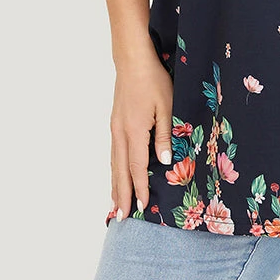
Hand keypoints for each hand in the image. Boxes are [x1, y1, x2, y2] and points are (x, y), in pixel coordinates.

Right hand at [110, 56, 173, 220]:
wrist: (133, 62)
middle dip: (122, 195)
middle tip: (120, 217)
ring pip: (114, 163)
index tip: (143, 208)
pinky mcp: (115, 123)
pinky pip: (113, 153)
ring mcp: (115, 128)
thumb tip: (164, 162)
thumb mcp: (167, 107)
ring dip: (115, 185)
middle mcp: (120, 133)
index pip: (137, 167)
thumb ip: (164, 135)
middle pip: (120, 171)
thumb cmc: (154, 81)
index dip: (140, 189)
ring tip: (115, 204)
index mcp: (134, 131)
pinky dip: (114, 169)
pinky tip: (116, 174)